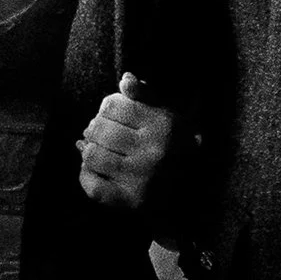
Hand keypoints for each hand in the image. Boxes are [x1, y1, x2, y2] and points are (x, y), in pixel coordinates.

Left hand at [78, 73, 178, 213]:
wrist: (193, 188)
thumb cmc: (173, 143)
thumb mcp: (166, 113)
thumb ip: (145, 94)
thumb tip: (125, 78)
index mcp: (163, 125)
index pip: (112, 105)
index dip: (106, 107)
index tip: (112, 114)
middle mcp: (154, 151)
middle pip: (99, 129)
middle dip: (95, 128)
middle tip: (101, 132)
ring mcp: (142, 178)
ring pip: (92, 155)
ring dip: (89, 150)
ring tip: (98, 149)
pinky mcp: (131, 201)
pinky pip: (93, 186)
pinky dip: (86, 176)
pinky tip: (93, 169)